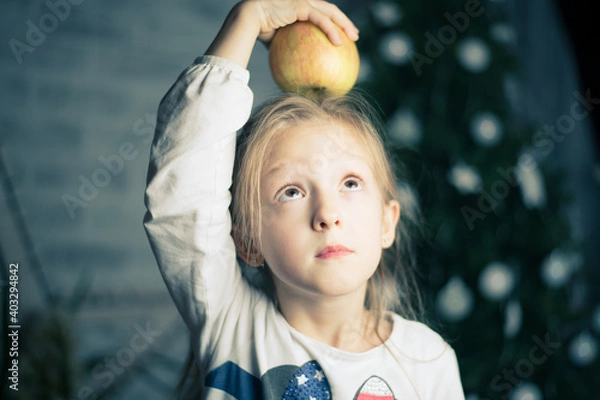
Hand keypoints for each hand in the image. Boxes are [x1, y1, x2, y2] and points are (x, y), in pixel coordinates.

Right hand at [205, 0, 357, 67]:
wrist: (248, 19)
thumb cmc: (257, 31)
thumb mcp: (276, 40)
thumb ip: (287, 46)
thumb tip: (291, 67)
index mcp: (298, 6)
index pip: (320, 12)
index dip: (333, 21)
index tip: (342, 35)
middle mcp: (302, 0)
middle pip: (329, 9)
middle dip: (344, 21)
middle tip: (354, 36)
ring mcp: (302, 0)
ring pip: (330, 12)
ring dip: (344, 24)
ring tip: (354, 38)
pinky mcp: (301, 5)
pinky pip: (321, 19)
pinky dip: (332, 30)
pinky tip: (340, 42)